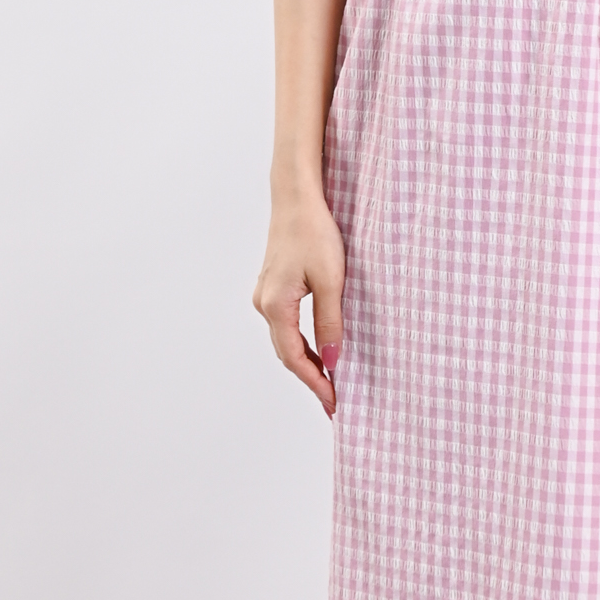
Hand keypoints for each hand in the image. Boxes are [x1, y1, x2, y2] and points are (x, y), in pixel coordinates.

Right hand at [254, 187, 345, 417]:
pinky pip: (286, 325)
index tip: (335, 401)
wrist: (296, 198)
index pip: (295, 358)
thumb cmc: (314, 233)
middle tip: (334, 401)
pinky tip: (320, 349)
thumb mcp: (331, 281)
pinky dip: (303, 342)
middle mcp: (264, 304)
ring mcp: (265, 295)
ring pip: (286, 340)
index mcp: (275, 306)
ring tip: (330, 381)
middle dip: (311, 378)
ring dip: (307, 361)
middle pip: (287, 353)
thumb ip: (330, 323)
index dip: (316, 382)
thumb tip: (333, 359)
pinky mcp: (273, 286)